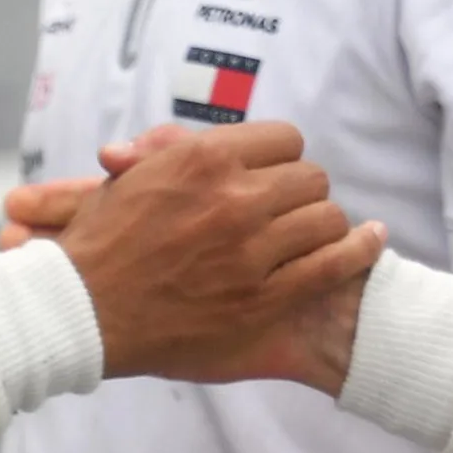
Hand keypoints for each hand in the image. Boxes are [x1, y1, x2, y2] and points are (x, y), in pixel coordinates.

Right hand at [20, 120, 382, 380]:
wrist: (81, 314)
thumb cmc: (99, 245)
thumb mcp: (127, 181)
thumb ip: (166, 150)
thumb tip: (193, 141)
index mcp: (203, 159)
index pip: (284, 138)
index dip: (282, 157)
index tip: (273, 175)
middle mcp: (234, 197)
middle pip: (311, 177)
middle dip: (302, 191)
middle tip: (289, 209)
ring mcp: (252, 249)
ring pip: (326, 217)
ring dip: (323, 224)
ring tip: (314, 233)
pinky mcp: (265, 296)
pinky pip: (333, 264)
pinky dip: (359, 250)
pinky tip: (371, 241)